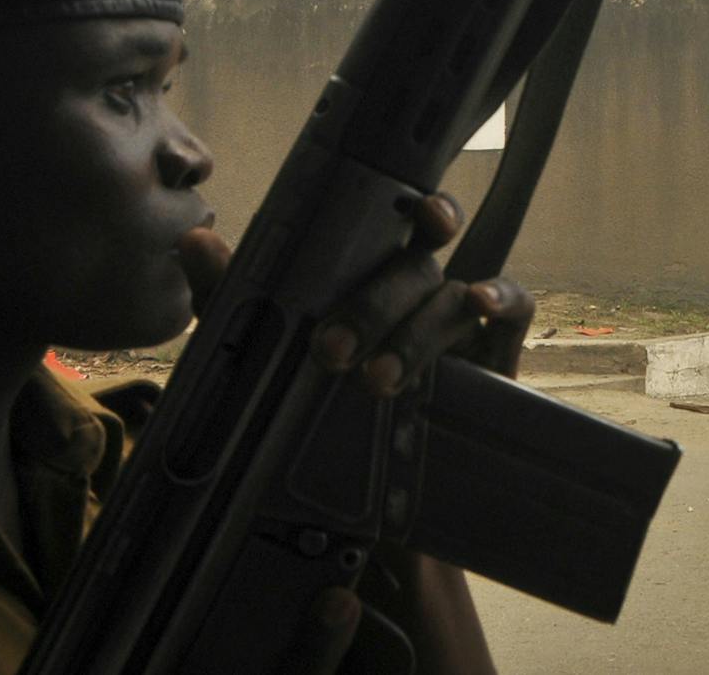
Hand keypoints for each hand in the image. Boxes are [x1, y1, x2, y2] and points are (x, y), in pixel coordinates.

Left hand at [171, 195, 534, 397]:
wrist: (370, 501)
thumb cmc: (325, 402)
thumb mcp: (264, 350)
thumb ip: (230, 297)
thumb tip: (195, 241)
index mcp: (371, 277)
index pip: (390, 226)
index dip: (405, 206)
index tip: (406, 207)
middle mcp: (420, 289)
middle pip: (412, 268)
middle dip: (372, 306)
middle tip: (332, 351)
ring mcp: (460, 320)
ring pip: (451, 296)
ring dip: (415, 332)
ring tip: (377, 381)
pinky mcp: (497, 352)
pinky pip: (514, 308)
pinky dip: (501, 298)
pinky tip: (481, 305)